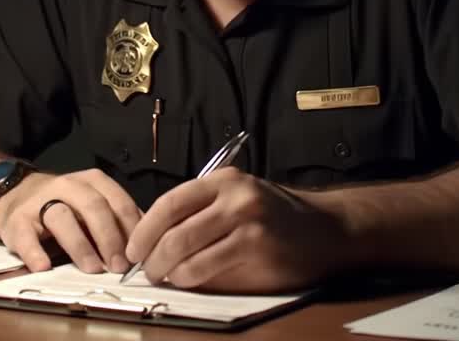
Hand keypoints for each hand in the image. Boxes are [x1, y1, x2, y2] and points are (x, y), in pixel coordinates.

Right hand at [0, 168, 141, 274]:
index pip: (118, 201)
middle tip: (120, 266)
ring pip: (62, 218)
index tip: (140, 254)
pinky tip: (44, 267)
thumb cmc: (63, 204)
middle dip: (110, 237)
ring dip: (80, 245)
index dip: (131, 228)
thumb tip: (148, 244)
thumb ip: (117, 219)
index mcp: (91, 182)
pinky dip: (34, 252)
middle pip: (93, 206)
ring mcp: (39, 202)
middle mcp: (67, 186)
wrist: (13, 194)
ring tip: (93, 269)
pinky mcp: (16, 221)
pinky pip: (25, 236)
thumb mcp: (92, 203)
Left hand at [124, 167, 344, 292]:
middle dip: (152, 254)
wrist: (325, 231)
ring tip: (165, 276)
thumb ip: (201, 216)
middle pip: (174, 227)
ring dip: (168, 269)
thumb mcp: (236, 202)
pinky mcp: (257, 245)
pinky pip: (209, 265)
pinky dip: (190, 276)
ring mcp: (246, 218)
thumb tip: (154, 243)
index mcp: (222, 180)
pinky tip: (187, 279)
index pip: (170, 201)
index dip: (145, 227)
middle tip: (146, 269)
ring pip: (186, 247)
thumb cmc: (275, 219)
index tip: (133, 247)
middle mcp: (233, 194)